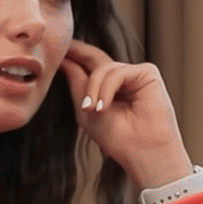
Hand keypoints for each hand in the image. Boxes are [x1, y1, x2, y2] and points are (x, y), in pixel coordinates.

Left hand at [57, 40, 192, 188]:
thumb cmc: (119, 139)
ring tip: (90, 110)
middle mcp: (122, 79)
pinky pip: (117, 72)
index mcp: (109, 89)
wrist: (144, 153)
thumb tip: (64, 61)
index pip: (88, 67)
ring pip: (103, 68)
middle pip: (95, 58)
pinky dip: (106, 88)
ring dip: (92, 89)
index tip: (54, 53)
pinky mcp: (148, 74)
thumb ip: (77, 84)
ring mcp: (135, 75)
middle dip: (77, 52)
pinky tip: (103, 107)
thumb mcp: (86, 111)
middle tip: (62, 50)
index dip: (72, 57)